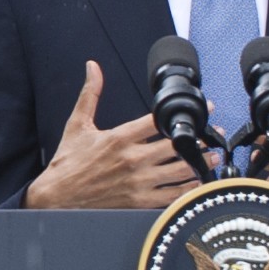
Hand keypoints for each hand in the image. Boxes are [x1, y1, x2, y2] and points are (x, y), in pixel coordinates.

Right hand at [25, 61, 206, 209]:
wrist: (56, 198)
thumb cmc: (68, 164)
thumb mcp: (77, 125)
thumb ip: (90, 94)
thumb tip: (92, 67)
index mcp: (119, 138)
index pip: (158, 121)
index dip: (183, 113)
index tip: (202, 108)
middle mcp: (131, 160)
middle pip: (175, 146)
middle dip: (198, 139)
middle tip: (212, 133)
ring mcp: (137, 183)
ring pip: (178, 171)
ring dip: (199, 162)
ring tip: (212, 156)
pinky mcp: (139, 201)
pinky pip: (172, 195)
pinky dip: (188, 188)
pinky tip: (197, 182)